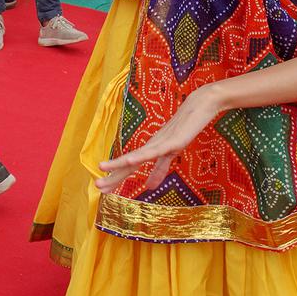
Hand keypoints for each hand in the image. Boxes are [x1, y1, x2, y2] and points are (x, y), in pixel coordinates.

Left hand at [97, 83, 222, 193]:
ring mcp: (160, 143)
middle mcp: (150, 146)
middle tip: (97, 185)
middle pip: (128, 163)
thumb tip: (149, 188)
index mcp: (149, 150)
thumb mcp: (171, 153)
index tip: (102, 189)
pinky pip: (154, 151)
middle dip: (113, 175)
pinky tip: (130, 160)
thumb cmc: (185, 127)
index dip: (116, 177)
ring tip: (102, 169)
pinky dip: (141, 156)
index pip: (129, 167)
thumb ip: (159, 169)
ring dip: (118, 164)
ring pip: (136, 156)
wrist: (199, 106)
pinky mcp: (172, 141)